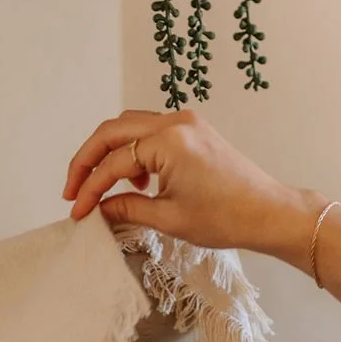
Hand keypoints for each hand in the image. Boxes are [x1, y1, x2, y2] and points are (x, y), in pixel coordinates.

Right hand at [63, 109, 324, 264]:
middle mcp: (176, 122)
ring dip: (109, 152)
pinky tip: (135, 181)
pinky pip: (150, 131)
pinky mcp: (193, 129)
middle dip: (87, 160)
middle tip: (72, 190)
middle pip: (113, 131)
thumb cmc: (227, 217)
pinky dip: (133, 150)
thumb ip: (126, 208)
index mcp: (169, 141)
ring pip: (130, 126)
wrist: (268, 212)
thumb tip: (97, 208)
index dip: (89, 189)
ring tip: (98, 187)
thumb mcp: (169, 219)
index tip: (77, 212)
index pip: (114, 163)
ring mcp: (186, 122)